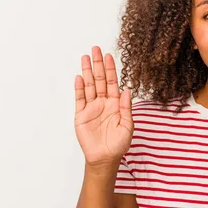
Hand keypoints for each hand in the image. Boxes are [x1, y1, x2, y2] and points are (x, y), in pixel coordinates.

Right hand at [74, 46, 133, 173]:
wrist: (105, 158)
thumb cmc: (119, 144)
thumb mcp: (127, 125)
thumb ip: (126, 107)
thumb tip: (127, 90)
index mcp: (116, 104)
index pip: (112, 82)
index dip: (111, 69)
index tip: (109, 55)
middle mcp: (103, 103)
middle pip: (99, 80)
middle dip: (98, 64)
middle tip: (96, 49)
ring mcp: (91, 108)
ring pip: (89, 85)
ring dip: (87, 72)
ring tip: (85, 57)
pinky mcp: (81, 115)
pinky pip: (80, 99)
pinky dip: (79, 88)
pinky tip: (79, 77)